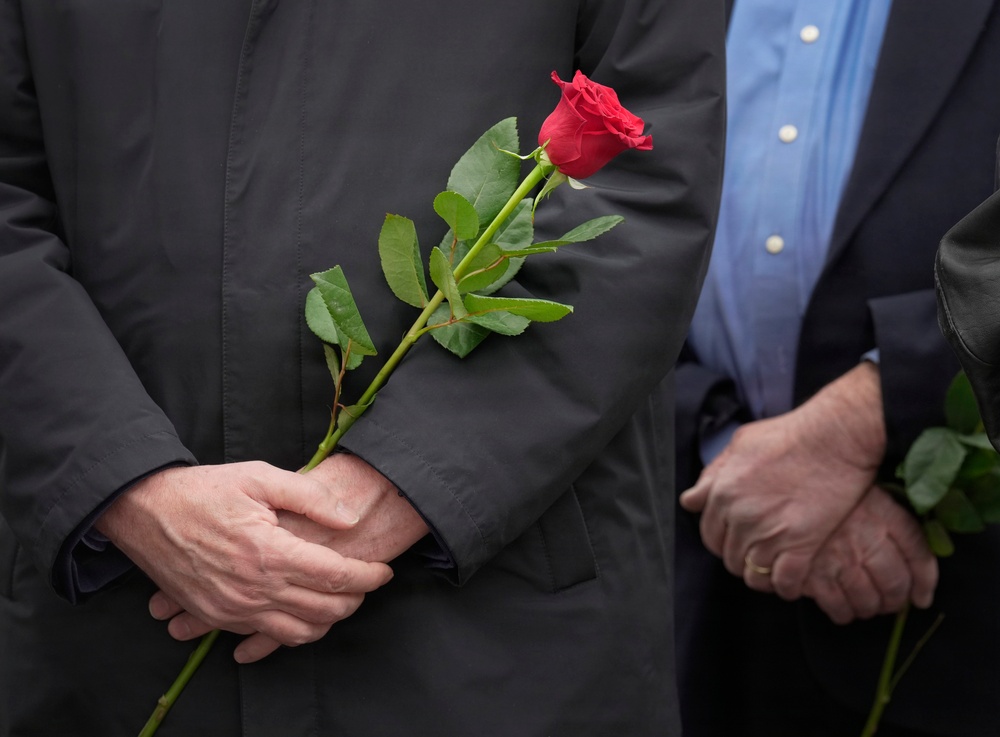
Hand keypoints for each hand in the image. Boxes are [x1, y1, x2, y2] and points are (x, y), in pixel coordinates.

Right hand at [97, 461, 393, 661]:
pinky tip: (306, 612)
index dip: (369, 576)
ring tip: (342, 599)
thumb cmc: (204, 489)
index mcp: (269, 552)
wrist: (144, 510)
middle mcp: (253, 589)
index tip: (385, 570)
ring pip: (299, 632)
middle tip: (367, 582)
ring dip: (329, 620)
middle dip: (356, 599)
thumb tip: (350, 518)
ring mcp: (233, 609)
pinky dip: (295, 630)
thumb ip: (310, 496)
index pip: (336, 577)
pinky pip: (267, 636)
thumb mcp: (260, 476)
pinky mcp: (216, 618)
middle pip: (325, 610)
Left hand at [680, 363, 885, 599]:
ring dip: (763, 574)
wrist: (835, 438)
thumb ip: (714, 474)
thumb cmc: (790, 435)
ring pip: (753, 574)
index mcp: (722, 492)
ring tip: (775, 567)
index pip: (710, 535)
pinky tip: (793, 580)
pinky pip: (783, 583)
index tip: (738, 540)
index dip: (724, 540)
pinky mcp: (800, 545)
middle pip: (730, 558)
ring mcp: (769, 533)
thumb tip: (691, 499)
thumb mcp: (741, 444)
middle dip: (742, 558)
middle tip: (760, 552)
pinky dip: (786, 587)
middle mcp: (740, 516)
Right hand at [803, 485, 937, 623]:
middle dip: (894, 600)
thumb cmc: (819, 480)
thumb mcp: (860, 486)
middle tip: (889, 604)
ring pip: (867, 599)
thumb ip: (888, 513)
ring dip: (868, 608)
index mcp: (881, 513)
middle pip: (895, 583)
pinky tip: (840, 610)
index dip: (923, 580)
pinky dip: (841, 612)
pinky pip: (834, 604)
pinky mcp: (810, 572)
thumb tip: (908, 552)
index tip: (921, 596)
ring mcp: (838, 557)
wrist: (779, 476)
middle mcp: (865, 537)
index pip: (917, 554)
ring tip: (864, 607)